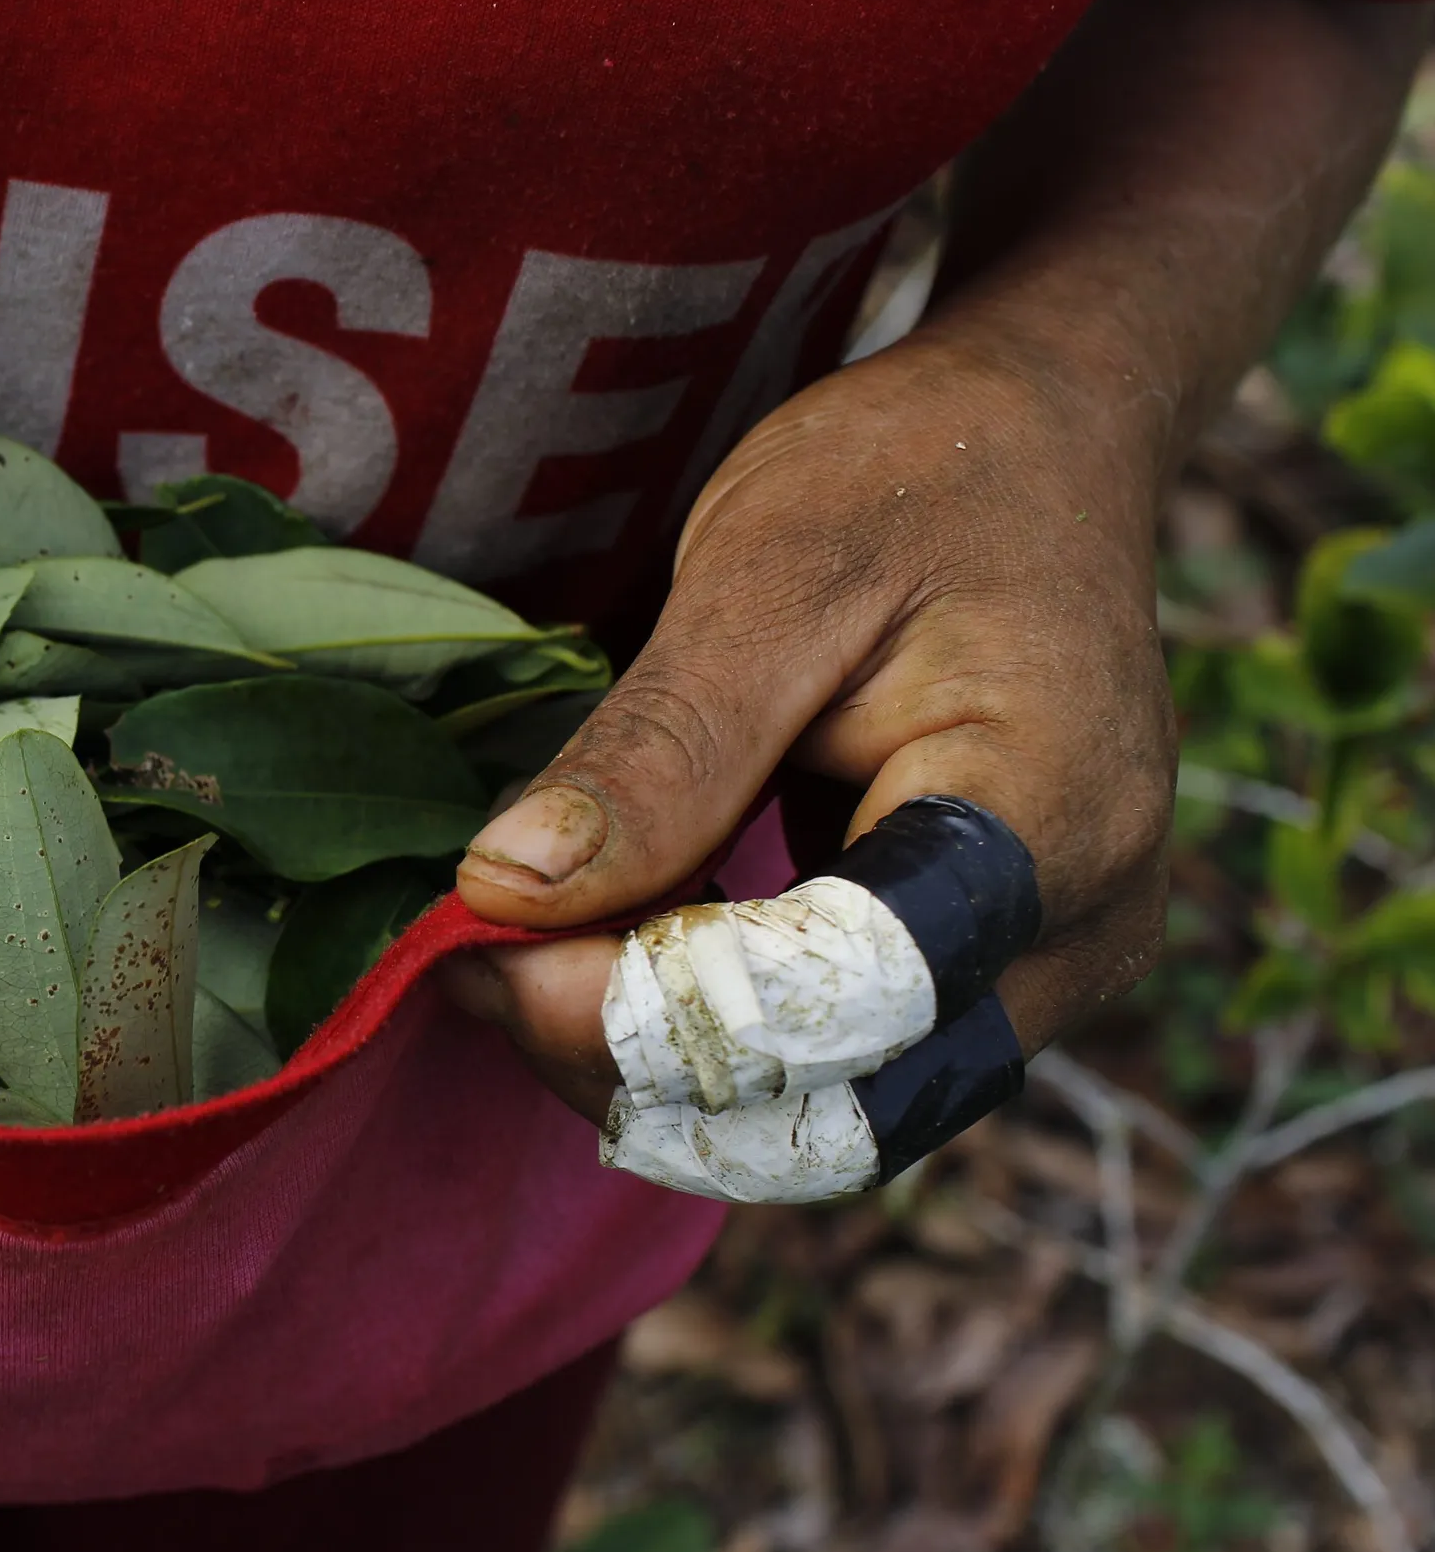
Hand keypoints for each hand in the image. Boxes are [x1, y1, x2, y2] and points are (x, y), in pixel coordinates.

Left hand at [437, 334, 1175, 1122]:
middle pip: (829, 1106)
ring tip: (520, 939)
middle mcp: (1076, 940)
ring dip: (648, 1058)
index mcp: (1048, 827)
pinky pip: (830, 1061)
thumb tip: (505, 890)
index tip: (483, 942)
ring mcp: (1043, 975)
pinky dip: (698, 1028)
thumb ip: (657, 750)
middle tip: (475, 953)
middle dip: (628, 1058)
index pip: (831, 1006)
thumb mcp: (765, 575)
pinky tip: (599, 941)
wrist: (1035, 439)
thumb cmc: (913, 475)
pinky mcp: (981, 978)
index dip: (640, 1010)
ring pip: (820, 1112)